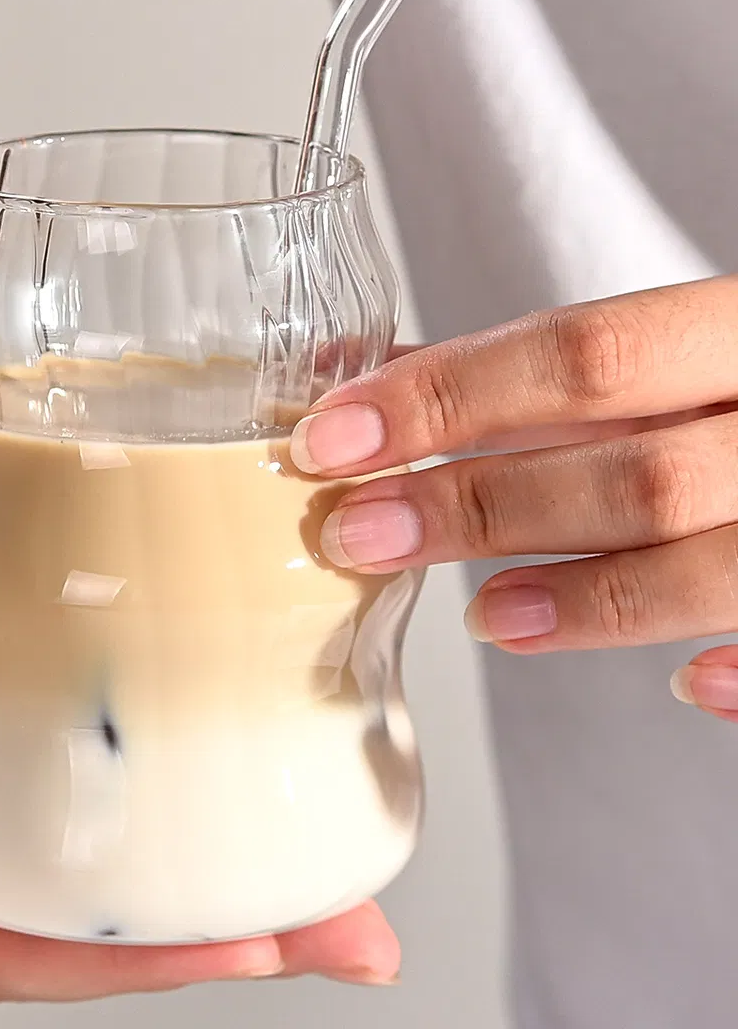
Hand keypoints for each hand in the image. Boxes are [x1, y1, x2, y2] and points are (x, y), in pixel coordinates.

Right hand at [0, 481, 400, 999]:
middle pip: (47, 919)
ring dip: (170, 861)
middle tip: (340, 925)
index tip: (240, 944)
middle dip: (190, 934)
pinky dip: (106, 779)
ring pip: (50, 851)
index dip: (107, 961)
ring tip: (301, 852)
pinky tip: (182, 758)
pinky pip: (24, 769)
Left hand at [291, 276, 737, 721]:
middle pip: (635, 468)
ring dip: (585, 598)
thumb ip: (518, 372)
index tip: (333, 437)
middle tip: (359, 532)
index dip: (448, 397)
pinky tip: (685, 682)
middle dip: (480, 504)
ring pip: (713, 563)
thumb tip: (356, 376)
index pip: (583, 351)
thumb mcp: (657, 350)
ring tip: (483, 617)